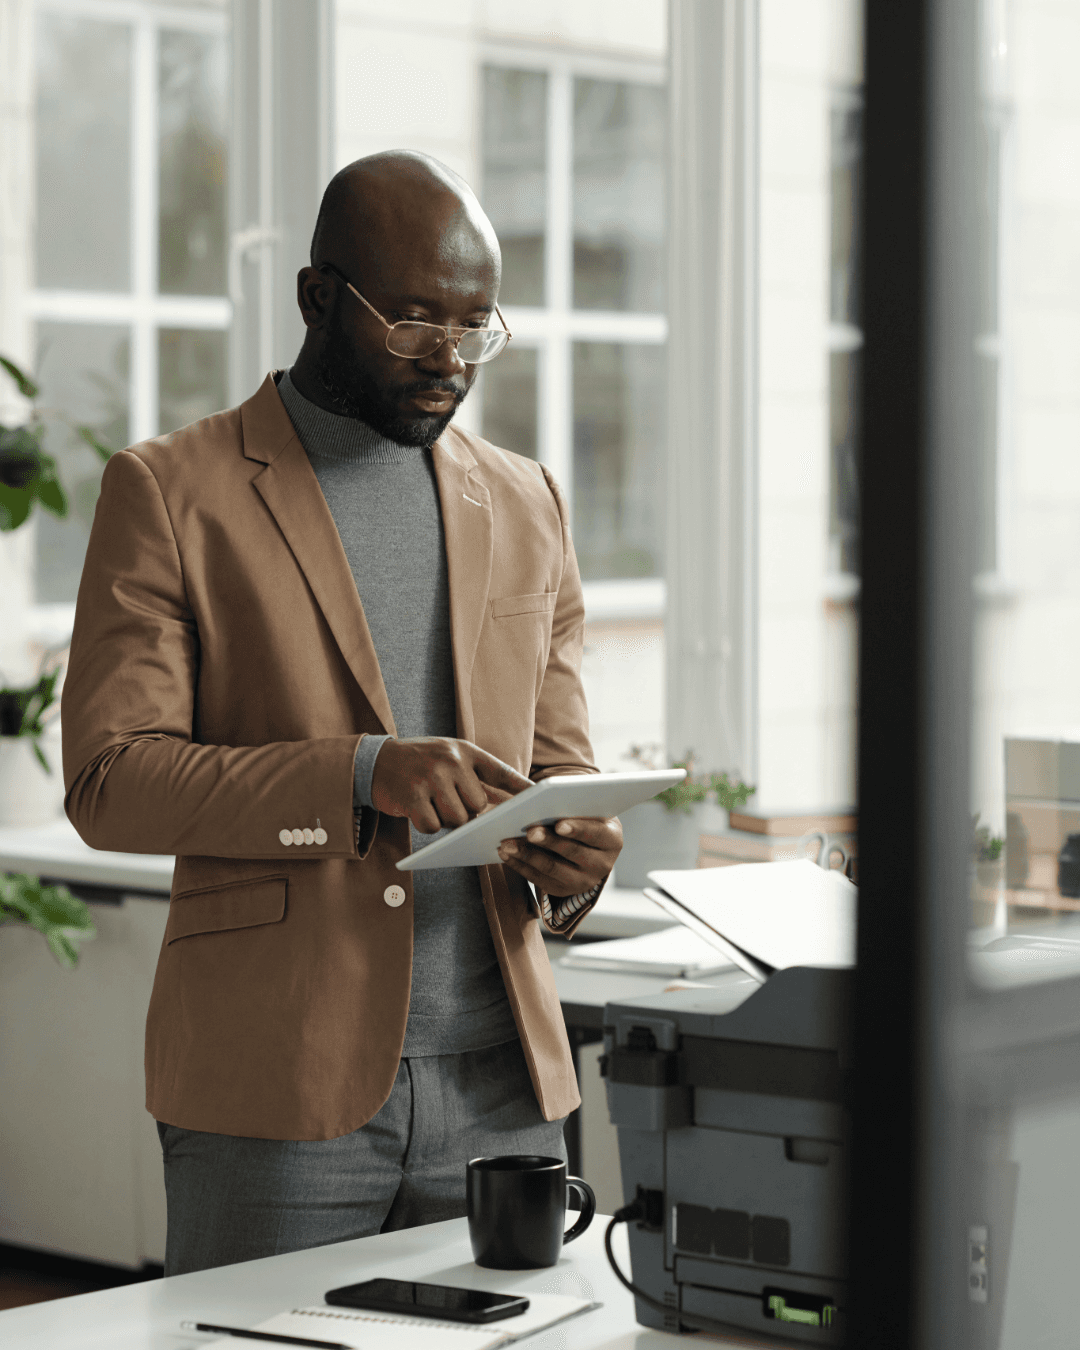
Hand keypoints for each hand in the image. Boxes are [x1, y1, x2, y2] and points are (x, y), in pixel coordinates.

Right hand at [371, 737, 532, 833]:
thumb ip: (476, 777)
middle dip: (467, 813)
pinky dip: (427, 824)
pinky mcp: (411, 795)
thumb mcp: (450, 757)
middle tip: (449, 803)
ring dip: (447, 820)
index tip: (541, 800)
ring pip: (457, 819)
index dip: (523, 788)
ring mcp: (430, 777)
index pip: (501, 772)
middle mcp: (450, 760)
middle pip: (477, 806)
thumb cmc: (420, 764)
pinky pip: (433, 826)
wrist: (376, 761)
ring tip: (433, 804)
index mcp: (465, 751)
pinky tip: (417, 809)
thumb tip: (509, 805)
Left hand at [497, 815, 622, 897]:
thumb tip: (543, 796)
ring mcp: (583, 882)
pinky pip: (538, 879)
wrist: (588, 845)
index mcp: (612, 840)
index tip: (559, 824)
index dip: (577, 828)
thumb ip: (574, 803)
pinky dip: (519, 865)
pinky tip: (505, 854)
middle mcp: (602, 865)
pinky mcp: (563, 890)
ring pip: (551, 868)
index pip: (595, 833)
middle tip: (528, 831)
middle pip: (571, 852)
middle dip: (547, 841)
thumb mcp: (588, 809)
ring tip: (507, 842)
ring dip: (526, 854)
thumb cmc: (585, 817)